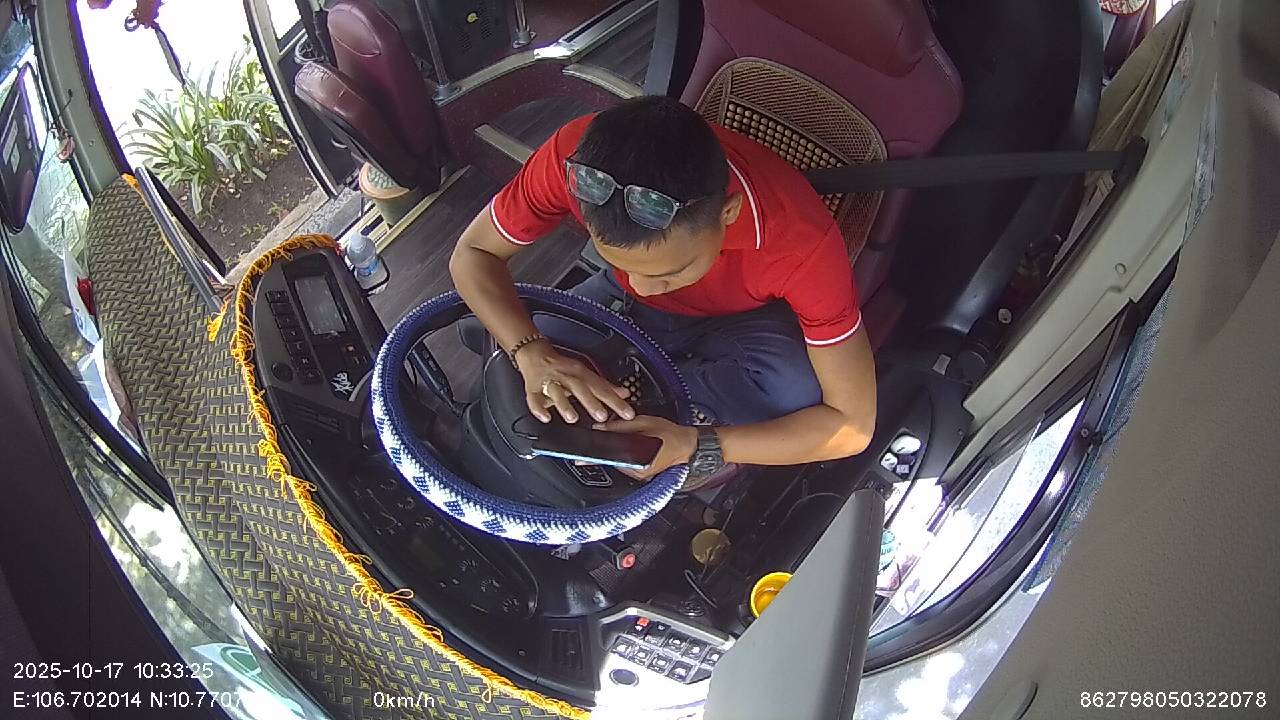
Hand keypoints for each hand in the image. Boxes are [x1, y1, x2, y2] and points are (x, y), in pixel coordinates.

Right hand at [516, 339, 634, 422]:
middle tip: (602, 416)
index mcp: (580, 373)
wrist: (535, 353)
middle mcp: (566, 377)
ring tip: (573, 418)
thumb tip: (625, 394)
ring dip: (565, 405)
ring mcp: (548, 382)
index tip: (627, 412)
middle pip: (580, 388)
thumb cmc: (563, 367)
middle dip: (591, 402)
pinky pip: (534, 398)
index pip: (601, 387)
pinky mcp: (533, 389)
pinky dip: (538, 408)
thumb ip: (605, 386)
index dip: (615, 400)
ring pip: (557, 392)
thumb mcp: (586, 374)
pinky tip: (545, 417)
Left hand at [592, 416, 697, 479]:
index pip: (609, 460)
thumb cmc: (670, 434)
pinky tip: (624, 447)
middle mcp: (636, 472)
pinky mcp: (641, 473)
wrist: (687, 445)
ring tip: (614, 441)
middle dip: (603, 451)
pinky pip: (625, 464)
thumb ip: (619, 425)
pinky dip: (621, 455)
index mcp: (637, 461)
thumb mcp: (643, 423)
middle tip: (595, 442)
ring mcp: (639, 474)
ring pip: (617, 463)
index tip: (580, 458)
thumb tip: (599, 427)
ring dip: (612, 453)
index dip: (593, 457)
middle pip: (612, 461)